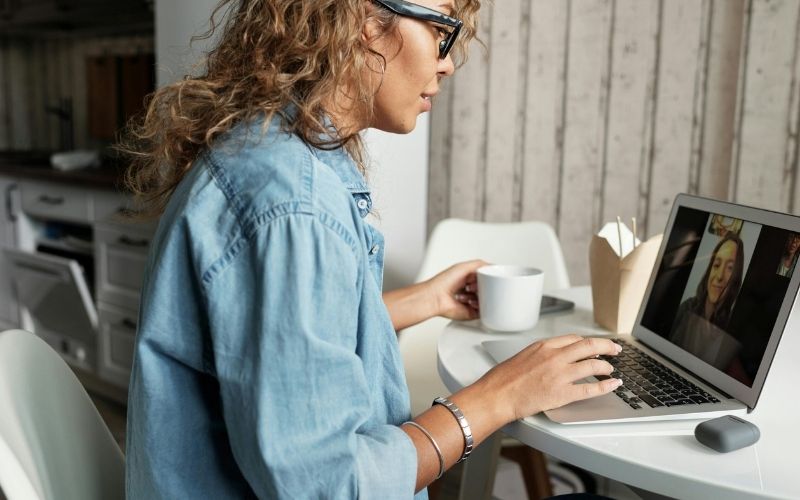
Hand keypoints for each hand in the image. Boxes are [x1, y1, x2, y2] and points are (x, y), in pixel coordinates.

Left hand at [425, 260, 486, 320]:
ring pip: (486, 300)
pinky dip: (479, 306)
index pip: (486, 278)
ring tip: (468, 292)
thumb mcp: (464, 267)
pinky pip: (484, 311)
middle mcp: (470, 291)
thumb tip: (493, 267)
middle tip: (473, 285)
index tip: (484, 277)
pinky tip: (470, 302)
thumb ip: (480, 265)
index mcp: (469, 279)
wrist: (436, 298)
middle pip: (487, 289)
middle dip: (483, 287)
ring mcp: (471, 302)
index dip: (486, 277)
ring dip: (479, 296)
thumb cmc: (443, 282)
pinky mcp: (472, 313)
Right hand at [479, 335, 622, 420]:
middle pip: (590, 345)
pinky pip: (591, 388)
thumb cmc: (502, 379)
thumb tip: (552, 359)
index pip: (574, 339)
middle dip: (607, 346)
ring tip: (611, 370)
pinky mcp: (562, 393)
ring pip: (594, 365)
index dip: (588, 342)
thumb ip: (540, 355)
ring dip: (606, 367)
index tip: (594, 345)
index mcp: (544, 346)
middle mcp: (555, 356)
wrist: (496, 395)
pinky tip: (613, 385)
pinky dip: (606, 386)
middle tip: (615, 349)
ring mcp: (560, 375)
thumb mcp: (522, 356)